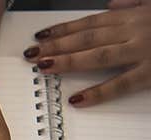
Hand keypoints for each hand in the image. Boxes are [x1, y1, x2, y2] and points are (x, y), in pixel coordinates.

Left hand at [23, 0, 150, 106]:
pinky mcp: (150, 73)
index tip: (41, 36)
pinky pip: (120, 84)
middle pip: (87, 39)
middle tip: (31, 54)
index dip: (63, 30)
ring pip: (98, 56)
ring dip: (68, 61)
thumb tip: (112, 3)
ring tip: (43, 67)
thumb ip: (135, 3)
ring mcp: (141, 52)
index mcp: (133, 17)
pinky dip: (98, 92)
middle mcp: (133, 31)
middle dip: (56, 46)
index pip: (90, 23)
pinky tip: (76, 99)